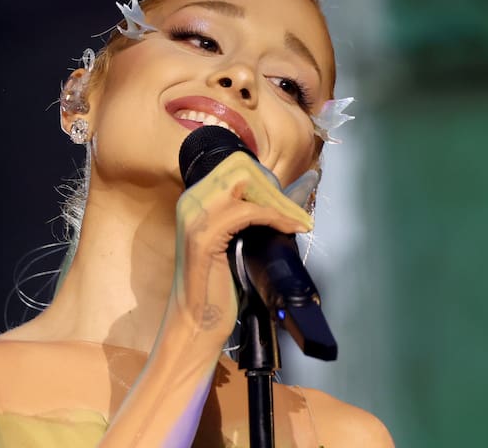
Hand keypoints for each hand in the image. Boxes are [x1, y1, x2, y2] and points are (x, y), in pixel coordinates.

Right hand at [173, 152, 314, 338]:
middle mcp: (190, 201)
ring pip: (246, 183)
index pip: (235, 166)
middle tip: (292, 212)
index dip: (264, 180)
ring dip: (278, 202)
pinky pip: (250, 211)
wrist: (197, 322)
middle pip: (240, 167)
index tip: (284, 202)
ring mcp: (194, 216)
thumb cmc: (216, 287)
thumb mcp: (229, 242)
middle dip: (272, 187)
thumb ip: (243, 217)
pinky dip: (276, 217)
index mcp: (193, 200)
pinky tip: (292, 229)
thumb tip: (281, 200)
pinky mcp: (205, 236)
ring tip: (297, 221)